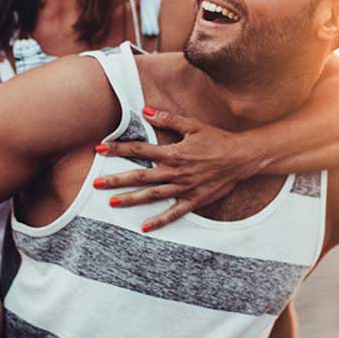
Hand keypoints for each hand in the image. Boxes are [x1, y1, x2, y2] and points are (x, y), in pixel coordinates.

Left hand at [93, 108, 259, 230]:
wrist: (242, 158)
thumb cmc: (217, 139)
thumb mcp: (193, 125)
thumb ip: (167, 119)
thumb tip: (145, 111)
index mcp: (173, 153)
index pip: (140, 150)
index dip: (118, 149)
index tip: (99, 149)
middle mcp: (176, 172)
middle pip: (141, 176)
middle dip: (116, 180)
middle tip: (96, 184)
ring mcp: (184, 188)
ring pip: (152, 195)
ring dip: (131, 200)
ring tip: (112, 203)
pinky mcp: (195, 200)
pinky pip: (174, 213)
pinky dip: (159, 221)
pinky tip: (144, 227)